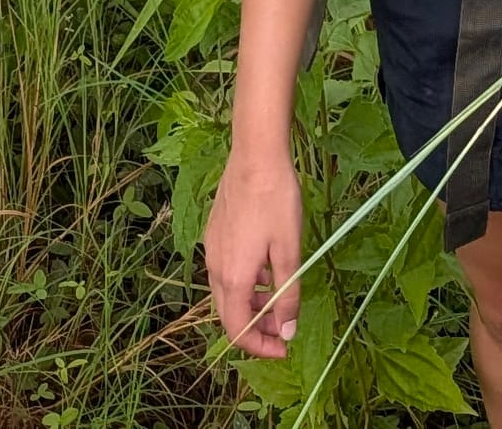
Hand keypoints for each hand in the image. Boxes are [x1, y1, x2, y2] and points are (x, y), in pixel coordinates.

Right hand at [205, 149, 303, 358]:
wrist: (255, 154)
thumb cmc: (276, 201)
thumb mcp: (289, 251)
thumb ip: (287, 296)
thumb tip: (287, 333)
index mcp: (233, 277)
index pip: (238, 330)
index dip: (260, 347)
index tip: (284, 348)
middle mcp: (215, 267)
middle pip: (229, 315)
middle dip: (256, 330)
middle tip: (283, 332)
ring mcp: (212, 248)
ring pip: (226, 293)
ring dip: (251, 306)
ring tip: (279, 300)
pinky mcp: (214, 232)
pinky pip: (225, 272)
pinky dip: (244, 284)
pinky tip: (265, 270)